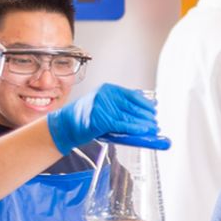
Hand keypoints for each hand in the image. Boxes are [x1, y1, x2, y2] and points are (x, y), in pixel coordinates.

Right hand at [47, 84, 167, 153]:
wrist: (65, 125)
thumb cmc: (85, 117)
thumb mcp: (103, 104)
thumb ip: (119, 103)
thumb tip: (142, 102)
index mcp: (107, 90)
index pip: (132, 95)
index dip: (145, 103)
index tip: (154, 109)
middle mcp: (105, 96)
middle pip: (132, 106)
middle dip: (147, 115)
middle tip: (155, 122)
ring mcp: (102, 107)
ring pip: (129, 116)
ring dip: (144, 123)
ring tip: (153, 129)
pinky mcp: (99, 120)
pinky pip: (121, 124)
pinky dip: (134, 128)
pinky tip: (143, 130)